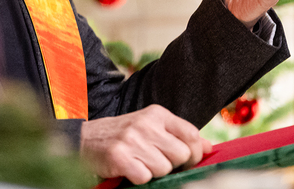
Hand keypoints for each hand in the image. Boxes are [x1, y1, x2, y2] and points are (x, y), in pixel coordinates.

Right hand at [79, 105, 212, 183]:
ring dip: (153, 173)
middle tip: (155, 162)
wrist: (85, 139)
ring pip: (164, 168)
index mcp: (157, 113)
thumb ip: (179, 136)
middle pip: (181, 155)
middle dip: (172, 165)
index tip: (182, 160)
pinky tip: (129, 169)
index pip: (191, 135)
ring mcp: (132, 139)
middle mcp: (145, 123)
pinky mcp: (119, 156)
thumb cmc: (123, 136)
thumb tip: (208, 148)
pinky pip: (145, 177)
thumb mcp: (151, 128)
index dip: (193, 153)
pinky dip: (138, 178)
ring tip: (139, 163)